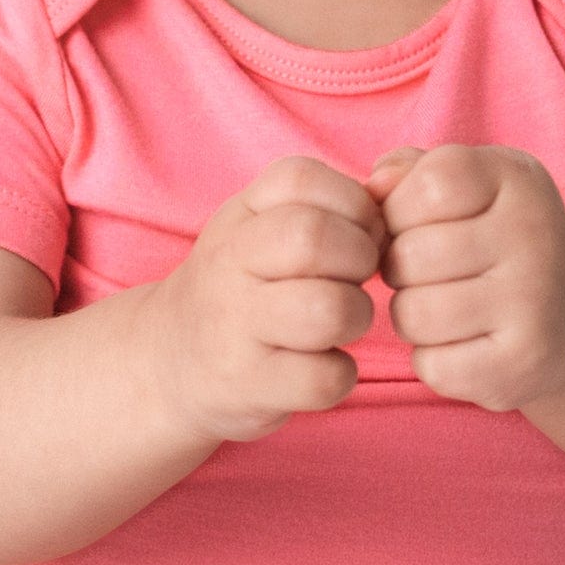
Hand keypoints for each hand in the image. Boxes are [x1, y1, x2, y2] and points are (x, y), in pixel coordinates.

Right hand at [145, 155, 388, 442]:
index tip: (357, 233)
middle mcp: (228, 263)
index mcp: (240, 214)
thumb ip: (329, 202)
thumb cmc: (245, 284)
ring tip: (340, 322)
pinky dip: (339, 375)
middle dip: (360, 258)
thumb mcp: (264, 226)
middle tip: (354, 278)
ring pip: (329, 311)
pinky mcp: (248, 385)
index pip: (302, 179)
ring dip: (356, 317)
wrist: (168, 360)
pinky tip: (321, 366)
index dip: (353, 205)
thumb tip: (396, 185)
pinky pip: (324, 379)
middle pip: (314, 238)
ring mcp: (234, 326)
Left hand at [368, 144, 564, 412]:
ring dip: (411, 316)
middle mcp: (535, 233)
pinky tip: (463, 344)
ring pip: (413, 314)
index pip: (428, 185)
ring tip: (443, 308)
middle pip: (409, 256)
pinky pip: (432, 365)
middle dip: (400, 269)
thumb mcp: (464, 188)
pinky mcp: (523, 361)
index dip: (400, 210)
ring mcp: (534, 301)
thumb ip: (409, 171)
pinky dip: (433, 360)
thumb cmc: (492, 241)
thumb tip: (376, 188)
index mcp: (519, 179)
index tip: (418, 224)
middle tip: (429, 275)